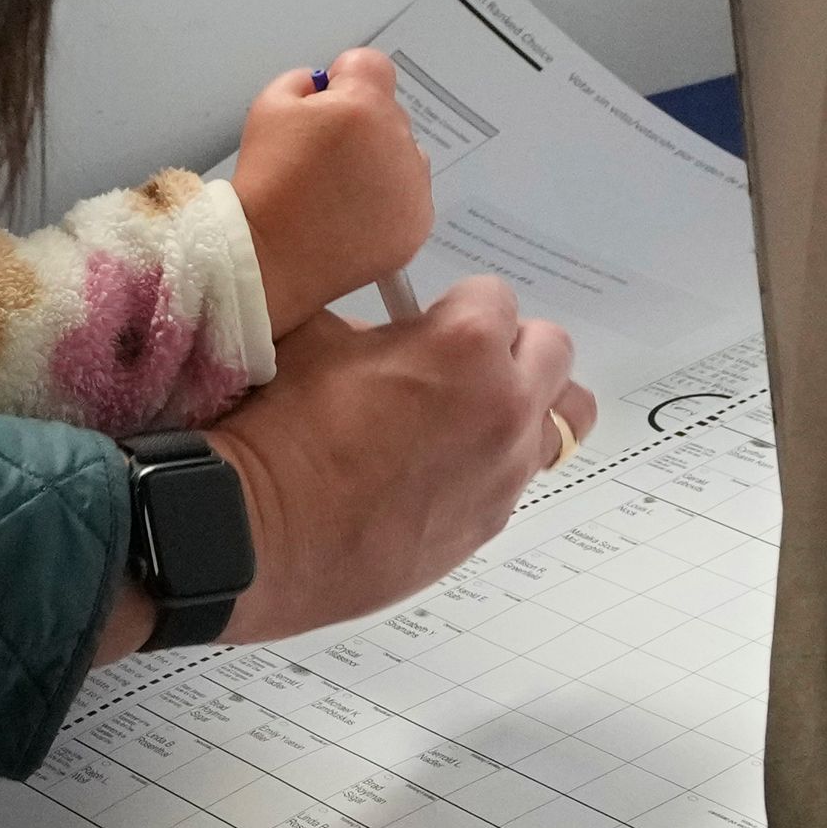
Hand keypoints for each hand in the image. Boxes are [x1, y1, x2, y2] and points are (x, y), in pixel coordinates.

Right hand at [205, 285, 594, 644]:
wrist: (263, 533)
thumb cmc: (280, 431)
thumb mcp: (314, 337)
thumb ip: (375, 325)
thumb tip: (393, 336)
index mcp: (464, 345)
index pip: (495, 295)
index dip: (454, 305)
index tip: (423, 322)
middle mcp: (505, 405)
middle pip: (552, 350)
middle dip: (507, 346)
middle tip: (455, 363)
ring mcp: (506, 470)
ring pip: (563, 418)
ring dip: (525, 404)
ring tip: (470, 415)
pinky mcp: (491, 522)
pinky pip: (520, 474)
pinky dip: (496, 460)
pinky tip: (438, 468)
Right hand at [228, 49, 434, 327]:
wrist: (270, 255)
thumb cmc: (266, 180)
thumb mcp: (268, 106)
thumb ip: (304, 82)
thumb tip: (325, 88)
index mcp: (362, 107)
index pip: (371, 65)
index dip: (343, 77)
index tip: (323, 103)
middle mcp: (399, 142)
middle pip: (387, 112)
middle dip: (359, 124)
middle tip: (320, 156)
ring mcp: (414, 187)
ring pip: (403, 154)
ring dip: (378, 161)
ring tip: (337, 191)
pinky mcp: (418, 224)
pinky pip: (409, 195)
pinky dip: (386, 200)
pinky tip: (351, 215)